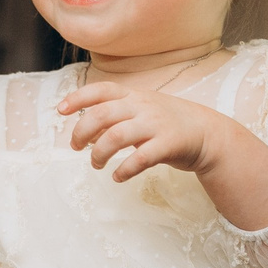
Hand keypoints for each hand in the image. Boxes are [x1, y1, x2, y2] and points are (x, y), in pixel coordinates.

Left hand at [57, 81, 228, 182]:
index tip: (60, 110)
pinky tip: (117, 177)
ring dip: (99, 153)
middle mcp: (142, 106)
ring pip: (116, 137)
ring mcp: (155, 125)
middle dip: (82, 132)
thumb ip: (115, 115)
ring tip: (96, 165)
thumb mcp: (141, 110)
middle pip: (102, 114)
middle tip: (76, 147)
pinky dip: (123, 170)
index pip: (101, 90)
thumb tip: (83, 128)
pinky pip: (139, 159)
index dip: (78, 98)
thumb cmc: (167, 123)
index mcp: (133, 96)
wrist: (207, 133)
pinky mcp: (167, 145)